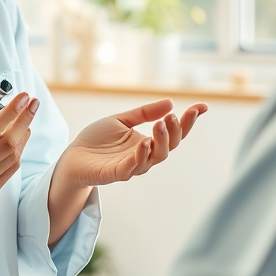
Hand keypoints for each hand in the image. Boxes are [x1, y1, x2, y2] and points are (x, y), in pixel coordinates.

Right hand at [0, 76, 38, 238]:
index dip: (12, 112)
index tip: (23, 97)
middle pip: (9, 142)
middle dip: (25, 119)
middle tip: (33, 103)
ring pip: (13, 156)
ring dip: (24, 134)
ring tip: (27, 117)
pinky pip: (11, 169)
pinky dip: (19, 151)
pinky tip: (20, 137)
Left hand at [57, 100, 206, 188]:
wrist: (73, 156)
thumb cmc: (97, 140)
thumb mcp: (122, 120)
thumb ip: (144, 113)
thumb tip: (170, 102)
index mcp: (148, 142)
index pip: (174, 133)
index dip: (189, 121)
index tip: (202, 106)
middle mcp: (144, 155)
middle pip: (169, 146)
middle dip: (175, 131)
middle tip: (173, 116)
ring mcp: (132, 165)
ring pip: (156, 157)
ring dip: (161, 141)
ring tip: (161, 123)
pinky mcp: (116, 173)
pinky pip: (133, 167)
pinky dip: (141, 156)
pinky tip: (144, 143)